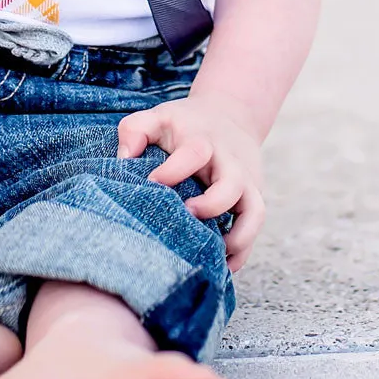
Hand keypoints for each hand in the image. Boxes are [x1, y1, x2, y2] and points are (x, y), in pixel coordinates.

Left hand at [116, 90, 264, 272]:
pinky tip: (222, 264)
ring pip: (254, 210)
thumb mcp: (158, 117)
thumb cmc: (185, 124)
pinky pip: (256, 227)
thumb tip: (122, 160)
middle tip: (186, 214)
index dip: (173, 171)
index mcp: (203, 141)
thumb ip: (134, 131)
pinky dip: (244, 249)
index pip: (195, 153)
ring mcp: (245, 181)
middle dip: (210, 204)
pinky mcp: (253, 197)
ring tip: (210, 250)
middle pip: (231, 184)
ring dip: (236, 236)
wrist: (231, 114)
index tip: (152, 184)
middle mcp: (229, 163)